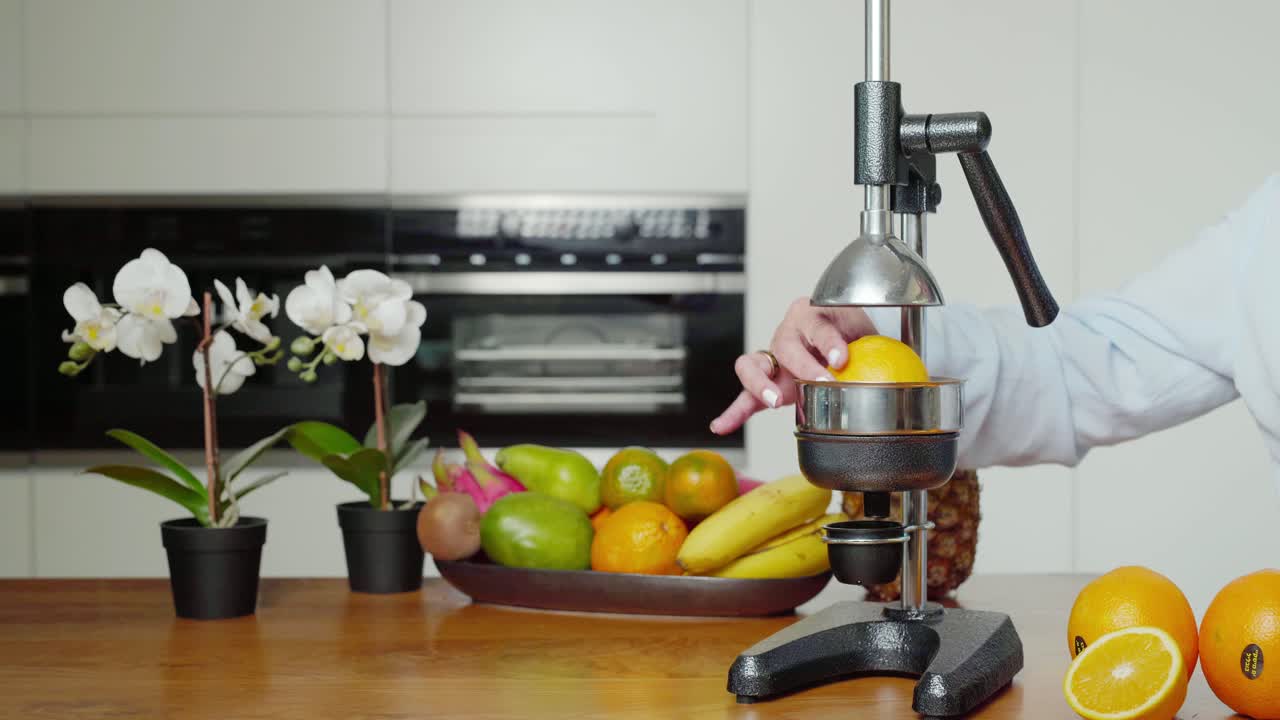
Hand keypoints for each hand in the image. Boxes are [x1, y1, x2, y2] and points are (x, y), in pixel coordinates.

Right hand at [709, 298, 876, 434]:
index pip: (818, 326)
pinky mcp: (764, 380)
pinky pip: (744, 395)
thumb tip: (914, 375)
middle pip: (784, 346)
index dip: (828, 342)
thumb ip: (878, 348)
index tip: (841, 359)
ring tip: (773, 402)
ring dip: (760, 384)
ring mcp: (772, 357)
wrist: (839, 334)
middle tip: (820, 383)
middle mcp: (787, 332)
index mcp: (812, 313)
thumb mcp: (867, 332)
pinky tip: (722, 426)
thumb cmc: (851, 331)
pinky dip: (733, 411)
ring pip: (752, 365)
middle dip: (802, 367)